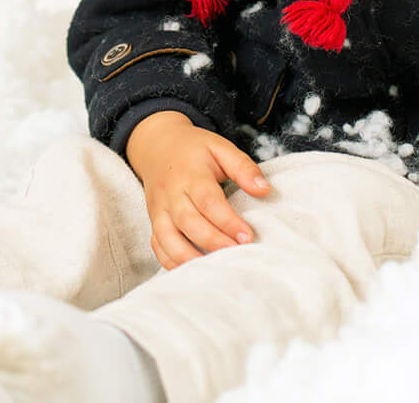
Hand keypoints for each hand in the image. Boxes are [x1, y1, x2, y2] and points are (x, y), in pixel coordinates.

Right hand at [124, 111, 270, 270]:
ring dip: (189, 257)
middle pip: (188, 222)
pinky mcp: (154, 222)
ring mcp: (159, 210)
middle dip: (213, 242)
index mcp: (190, 173)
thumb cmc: (195, 150)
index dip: (227, 221)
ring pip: (168, 238)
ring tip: (214, 270)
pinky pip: (158, 246)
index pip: (207, 200)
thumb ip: (243, 167)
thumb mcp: (220, 148)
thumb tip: (265, 190)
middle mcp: (171, 193)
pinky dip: (171, 262)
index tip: (248, 237)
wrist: (158, 146)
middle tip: (237, 254)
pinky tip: (192, 272)